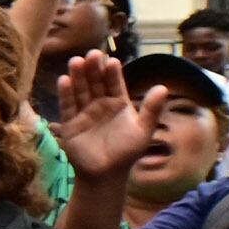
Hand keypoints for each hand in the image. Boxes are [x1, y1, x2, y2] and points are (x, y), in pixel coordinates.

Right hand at [50, 50, 151, 179]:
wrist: (106, 175)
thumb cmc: (127, 153)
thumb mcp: (144, 130)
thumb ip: (152, 109)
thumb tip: (163, 87)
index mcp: (118, 103)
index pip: (114, 83)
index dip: (112, 72)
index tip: (112, 61)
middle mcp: (100, 104)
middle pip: (95, 82)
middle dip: (93, 68)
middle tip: (92, 54)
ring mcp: (84, 112)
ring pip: (80, 90)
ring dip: (78, 75)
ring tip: (76, 61)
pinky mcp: (70, 122)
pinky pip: (67, 105)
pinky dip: (66, 93)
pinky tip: (64, 80)